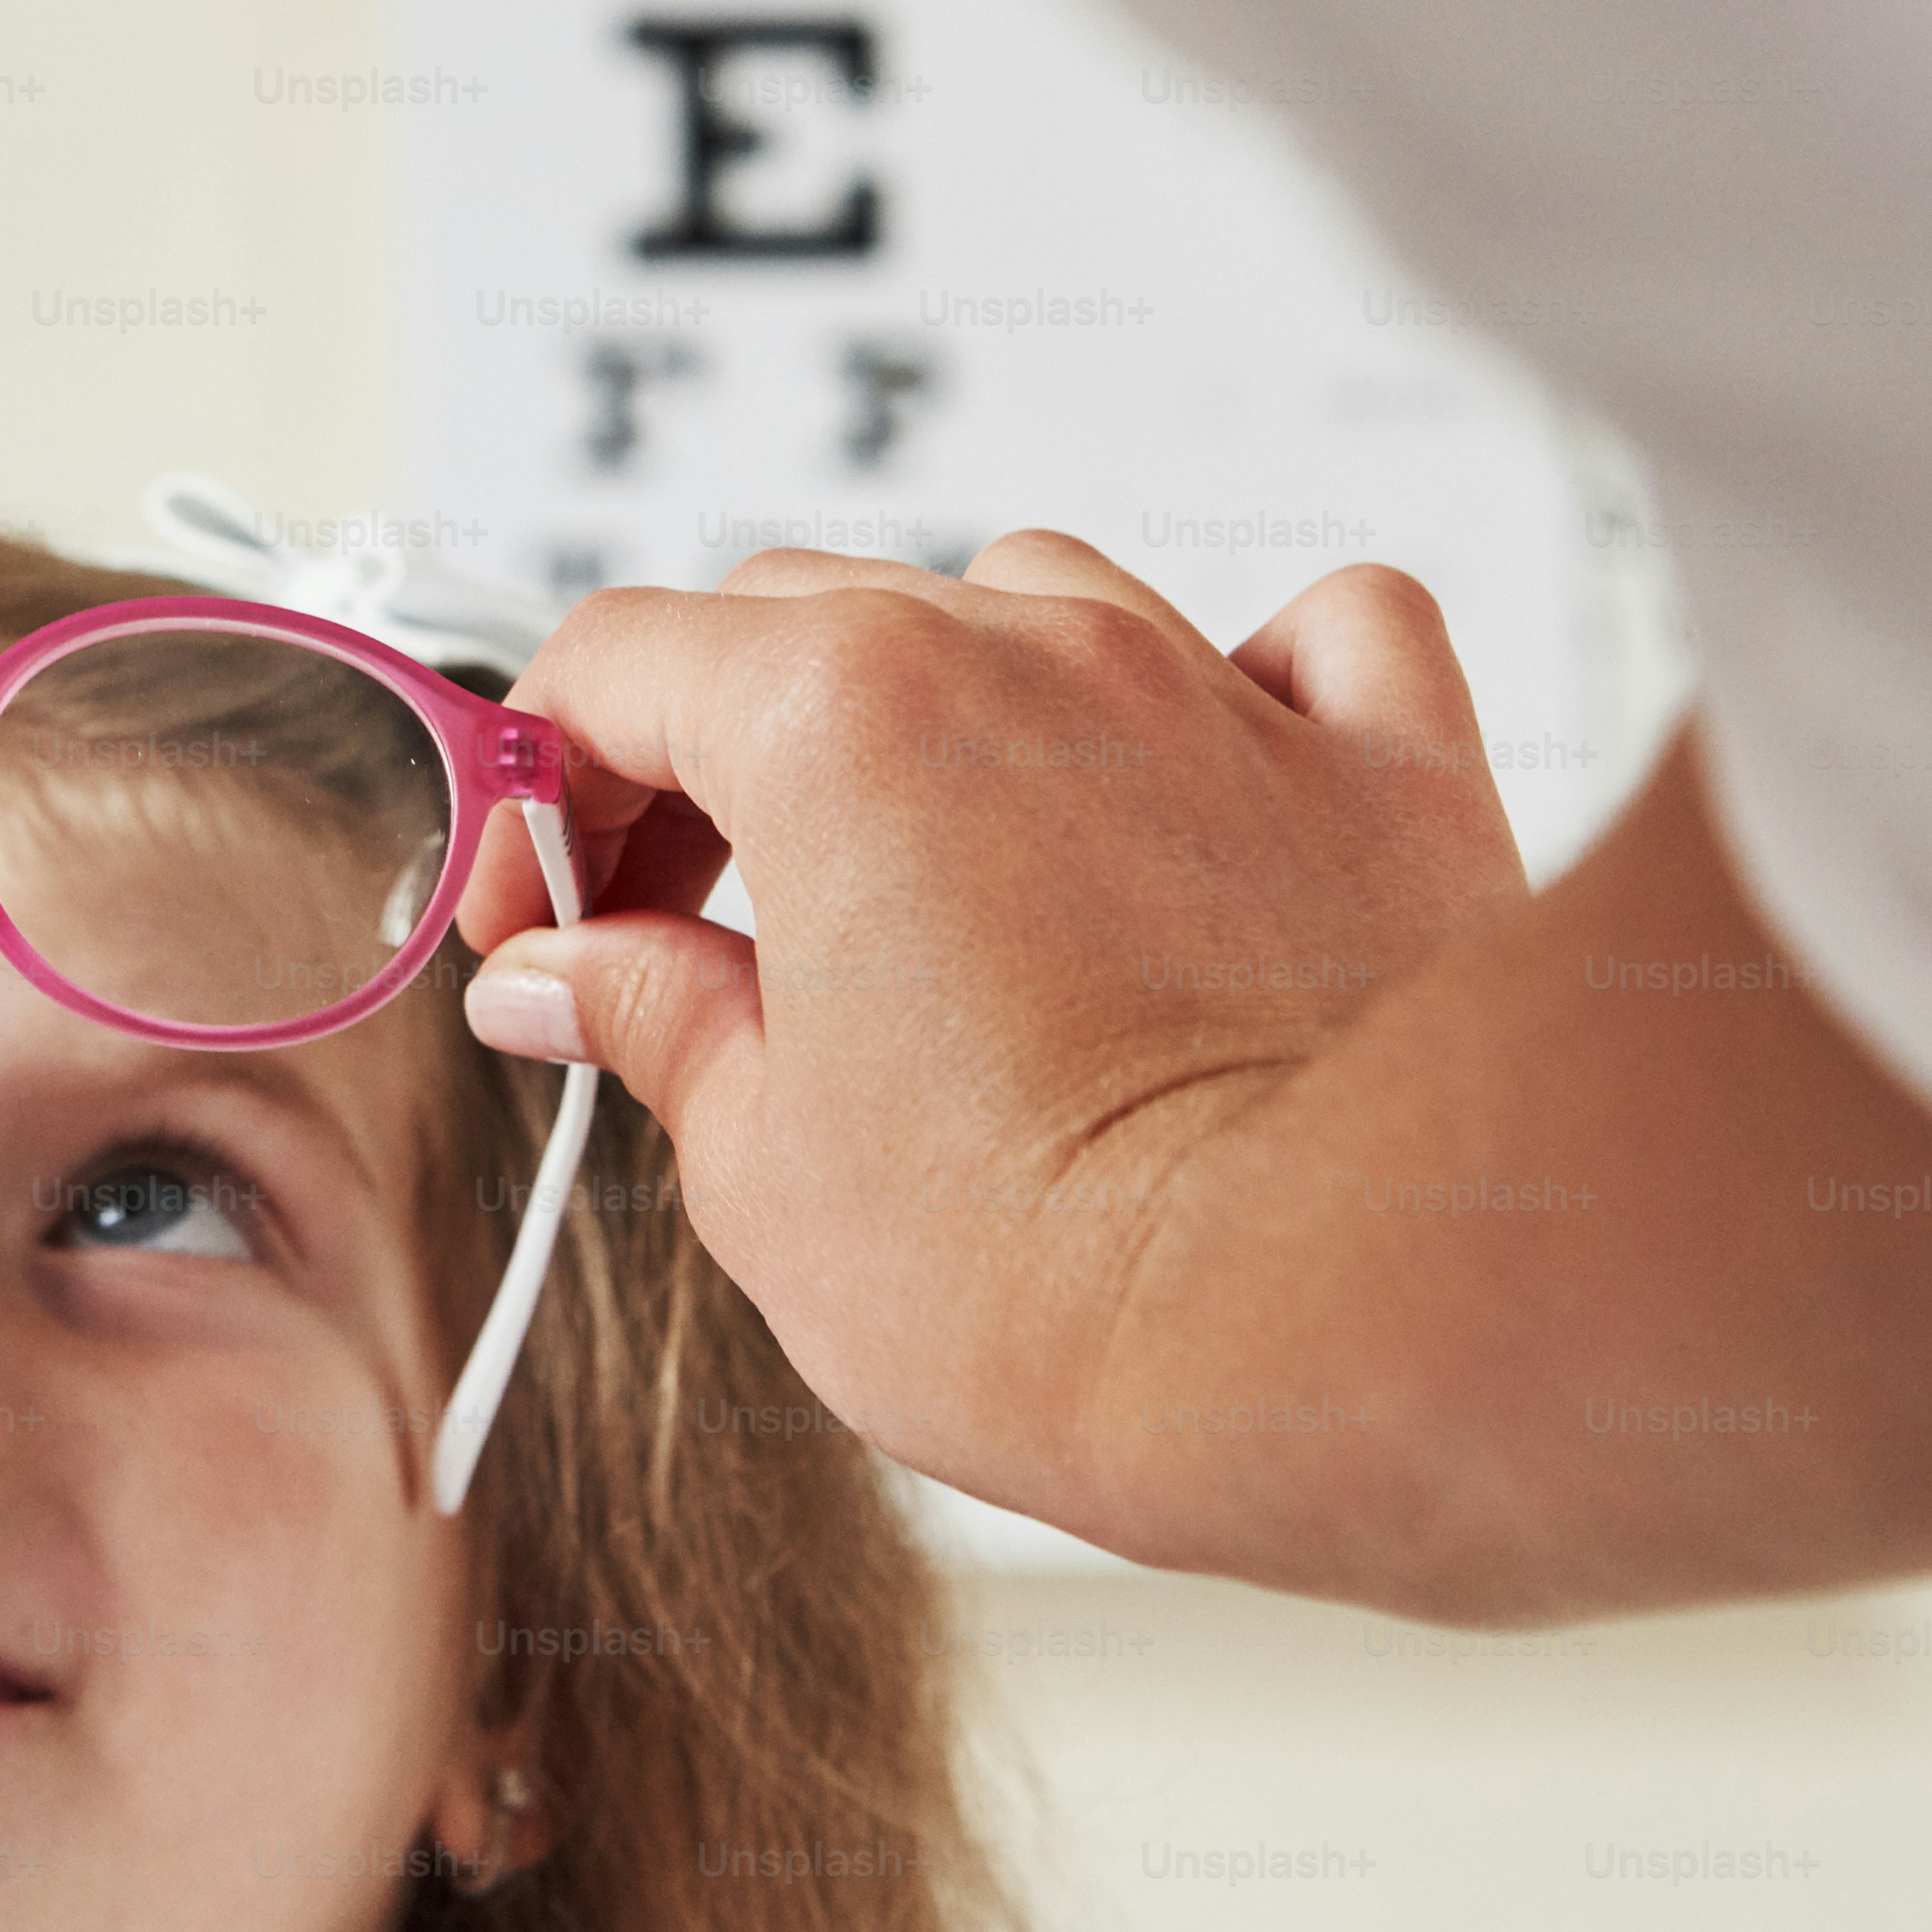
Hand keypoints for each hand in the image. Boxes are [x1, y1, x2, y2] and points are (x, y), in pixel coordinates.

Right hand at [452, 533, 1526, 1541]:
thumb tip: (574, 980)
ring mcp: (1221, 696)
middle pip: (800, 615)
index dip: (542, 792)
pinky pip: (1320, 638)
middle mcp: (1029, 658)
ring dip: (949, 699)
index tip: (541, 923)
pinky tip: (1208, 774)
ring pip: (1033, 602)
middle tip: (677, 930)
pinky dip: (1250, 681)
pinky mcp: (1390, 772)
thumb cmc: (1062, 1279)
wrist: (1355, 1329)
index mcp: (839, 720)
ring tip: (931, 867)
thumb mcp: (767, 1170)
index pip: (614, 663)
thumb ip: (656, 1022)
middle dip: (705, 757)